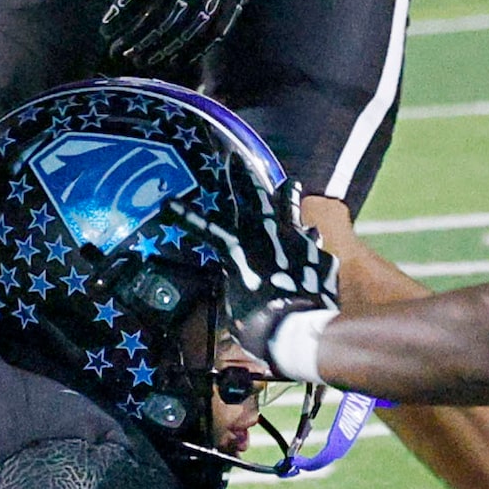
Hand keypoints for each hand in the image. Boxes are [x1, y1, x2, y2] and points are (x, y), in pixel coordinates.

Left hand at [100, 0, 299, 73]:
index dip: (121, 14)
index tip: (105, 30)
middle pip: (160, 18)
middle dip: (137, 39)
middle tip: (118, 53)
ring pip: (185, 30)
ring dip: (162, 48)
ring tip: (143, 61)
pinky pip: (214, 31)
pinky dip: (196, 48)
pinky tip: (180, 58)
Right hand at [177, 187, 337, 364]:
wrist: (300, 331)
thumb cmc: (258, 324)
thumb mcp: (236, 303)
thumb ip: (238, 283)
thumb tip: (241, 279)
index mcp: (239, 249)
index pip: (207, 227)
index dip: (187, 215)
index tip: (168, 203)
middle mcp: (268, 237)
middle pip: (254, 198)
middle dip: (242, 177)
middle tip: (236, 158)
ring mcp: (297, 242)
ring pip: (291, 211)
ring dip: (289, 195)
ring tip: (291, 182)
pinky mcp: (320, 255)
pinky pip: (314, 243)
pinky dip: (309, 241)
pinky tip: (313, 236)